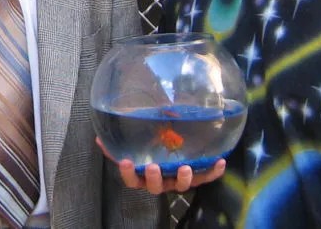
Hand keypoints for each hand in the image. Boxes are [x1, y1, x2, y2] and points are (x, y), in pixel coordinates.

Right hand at [96, 136, 225, 193]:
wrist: (176, 143)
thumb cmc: (153, 143)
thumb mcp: (140, 138)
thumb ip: (125, 137)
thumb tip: (100, 134)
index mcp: (144, 173)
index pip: (131, 178)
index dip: (127, 172)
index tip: (125, 161)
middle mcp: (160, 179)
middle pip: (155, 186)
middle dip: (154, 178)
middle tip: (153, 167)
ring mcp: (177, 179)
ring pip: (180, 186)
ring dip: (183, 178)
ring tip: (185, 167)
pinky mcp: (195, 177)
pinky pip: (205, 177)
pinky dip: (213, 172)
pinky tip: (220, 161)